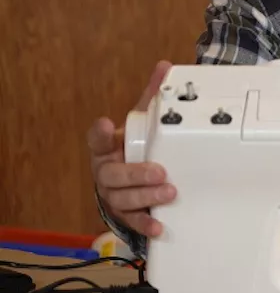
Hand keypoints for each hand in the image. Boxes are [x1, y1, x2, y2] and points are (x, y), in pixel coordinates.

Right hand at [86, 61, 174, 237]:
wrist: (130, 181)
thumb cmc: (135, 149)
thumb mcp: (143, 123)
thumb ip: (152, 97)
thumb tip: (165, 66)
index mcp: (107, 148)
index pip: (97, 140)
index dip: (100, 134)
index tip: (106, 125)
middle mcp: (106, 172)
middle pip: (111, 175)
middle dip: (135, 174)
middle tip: (159, 172)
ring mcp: (113, 195)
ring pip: (122, 198)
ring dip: (145, 197)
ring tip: (168, 192)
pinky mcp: (125, 214)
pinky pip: (132, 221)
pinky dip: (145, 224)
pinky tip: (159, 225)